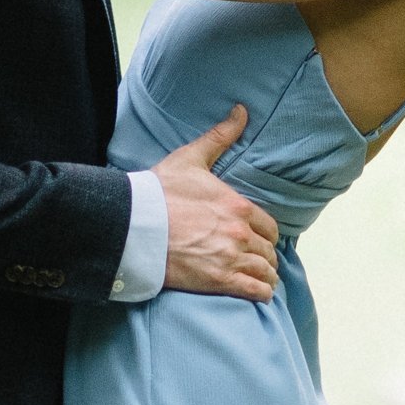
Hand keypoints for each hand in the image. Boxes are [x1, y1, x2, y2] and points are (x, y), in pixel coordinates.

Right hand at [155, 110, 279, 302]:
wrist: (134, 225)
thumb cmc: (160, 192)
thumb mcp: (191, 159)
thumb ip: (220, 137)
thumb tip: (241, 111)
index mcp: (238, 206)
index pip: (270, 227)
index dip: (266, 235)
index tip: (259, 239)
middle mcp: (240, 233)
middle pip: (268, 251)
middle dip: (265, 256)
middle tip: (257, 260)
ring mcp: (230, 258)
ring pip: (265, 272)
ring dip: (265, 276)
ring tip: (260, 279)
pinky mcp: (218, 280)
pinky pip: (255, 291)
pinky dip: (261, 293)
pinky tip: (258, 292)